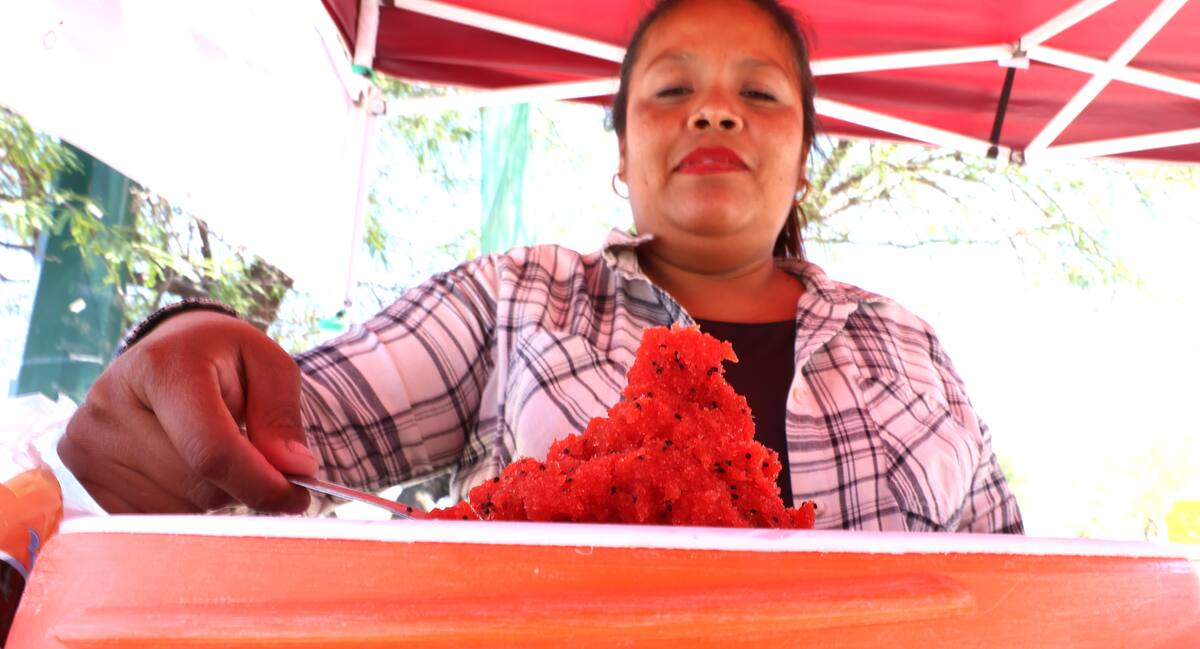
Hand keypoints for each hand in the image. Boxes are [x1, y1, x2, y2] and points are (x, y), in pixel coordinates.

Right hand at [59, 311, 317, 513]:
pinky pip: (152, 518)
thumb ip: (283, 415)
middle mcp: (111, 403)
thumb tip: (294, 468)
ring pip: (178, 508)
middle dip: (241, 483)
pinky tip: (182, 468)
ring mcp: (88, 442)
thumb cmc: (222, 359)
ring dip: (212, 494)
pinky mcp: (82, 476)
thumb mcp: (267, 365)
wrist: (166, 352)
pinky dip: (183, 504)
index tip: (297, 496)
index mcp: (162, 367)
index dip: (260, 482)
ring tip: (208, 451)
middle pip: (198, 484)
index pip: (212, 449)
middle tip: (250, 454)